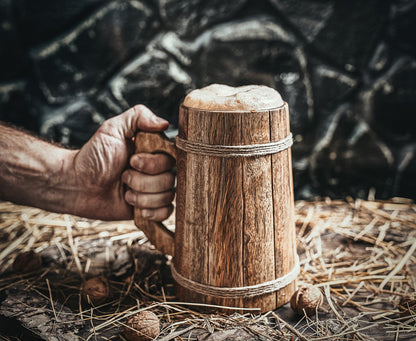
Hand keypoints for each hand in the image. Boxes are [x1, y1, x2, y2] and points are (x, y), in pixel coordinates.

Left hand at [71, 105, 174, 220]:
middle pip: (170, 179)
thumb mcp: (112, 129)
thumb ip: (138, 117)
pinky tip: (135, 207)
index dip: (154, 163)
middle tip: (123, 176)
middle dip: (143, 181)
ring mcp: (153, 190)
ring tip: (124, 191)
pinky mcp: (149, 208)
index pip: (172, 158)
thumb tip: (165, 123)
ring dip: (142, 196)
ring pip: (167, 196)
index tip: (132, 161)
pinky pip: (166, 212)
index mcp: (152, 151)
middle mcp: (156, 170)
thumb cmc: (92, 156)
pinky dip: (152, 211)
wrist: (77, 185)